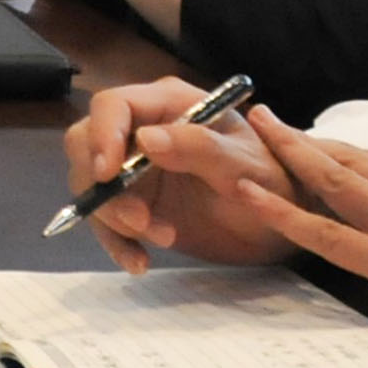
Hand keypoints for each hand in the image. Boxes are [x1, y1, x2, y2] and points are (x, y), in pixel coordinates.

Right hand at [60, 80, 291, 271]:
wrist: (281, 224)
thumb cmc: (274, 184)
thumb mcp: (247, 166)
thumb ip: (202, 147)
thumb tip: (146, 139)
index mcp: (169, 105)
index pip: (112, 106)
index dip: (101, 135)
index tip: (108, 175)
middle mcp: (142, 128)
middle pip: (86, 143)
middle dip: (105, 186)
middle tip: (139, 220)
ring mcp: (133, 166)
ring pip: (92, 185)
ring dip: (116, 217)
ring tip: (164, 238)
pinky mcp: (132, 201)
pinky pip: (104, 218)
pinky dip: (115, 242)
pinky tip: (139, 262)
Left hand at [177, 114, 367, 367]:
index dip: (348, 149)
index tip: (321, 140)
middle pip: (351, 156)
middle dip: (305, 135)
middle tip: (268, 116)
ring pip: (333, 179)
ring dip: (288, 151)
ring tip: (253, 129)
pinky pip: (324, 235)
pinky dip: (283, 211)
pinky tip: (252, 194)